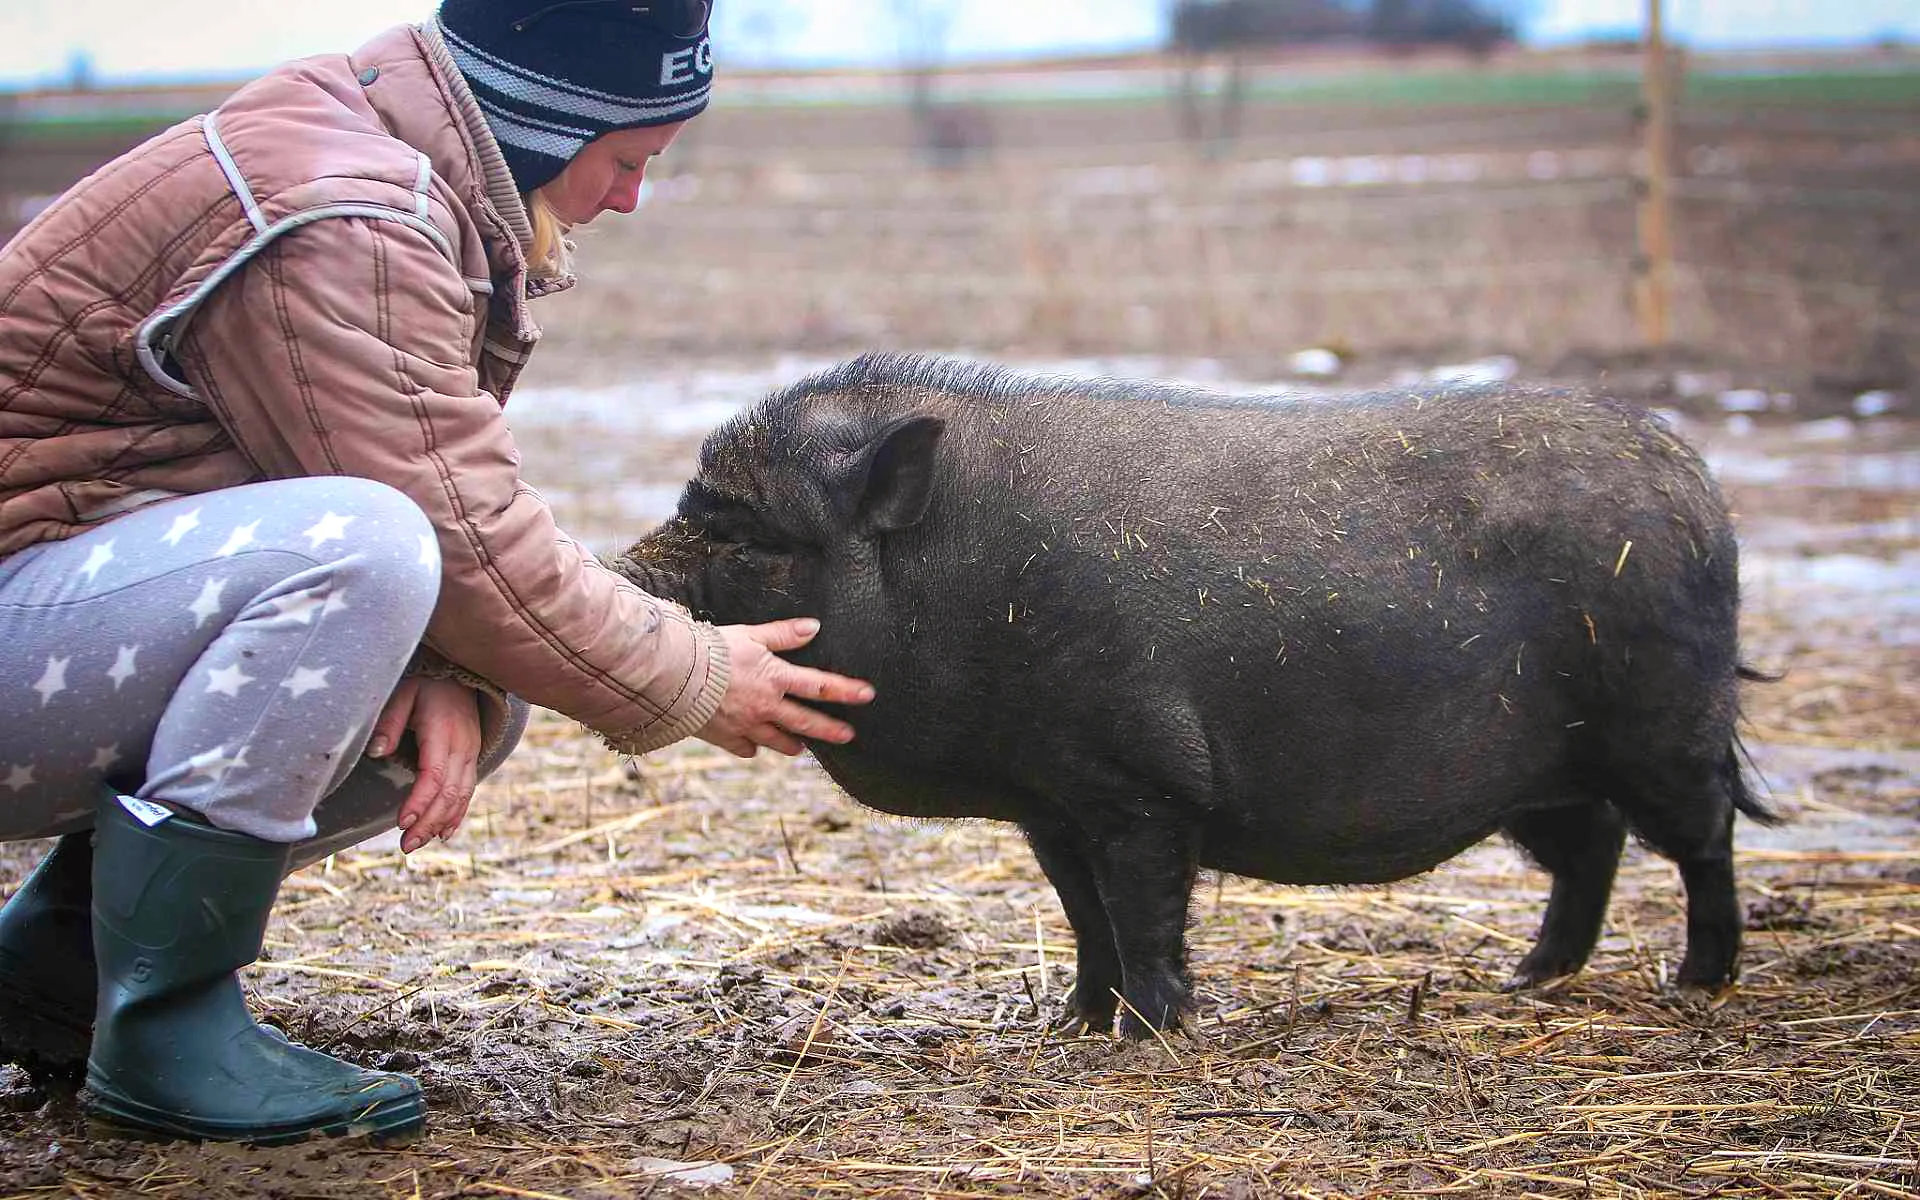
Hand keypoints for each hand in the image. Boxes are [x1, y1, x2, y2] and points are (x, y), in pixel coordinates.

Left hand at [369, 676, 482, 852]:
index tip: (401, 822)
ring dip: (440, 823)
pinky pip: (468, 791)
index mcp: (444, 731)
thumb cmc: (425, 685)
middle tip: (405, 846)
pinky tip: (443, 833)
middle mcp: (463, 746)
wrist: (460, 675)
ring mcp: (471, 754)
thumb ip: (390, 722)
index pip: (434, 774)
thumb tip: (377, 752)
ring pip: (461, 796)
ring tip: (416, 843)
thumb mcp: (402, 694)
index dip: (419, 801)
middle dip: (428, 822)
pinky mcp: (472, 759)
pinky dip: (457, 814)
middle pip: (450, 793)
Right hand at [697, 618, 875, 757]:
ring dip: (792, 744)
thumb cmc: (711, 650)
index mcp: (775, 679)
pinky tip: (754, 746)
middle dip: (830, 731)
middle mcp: (766, 707)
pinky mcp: (726, 738)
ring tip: (800, 747)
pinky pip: (745, 748)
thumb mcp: (751, 635)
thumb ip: (784, 634)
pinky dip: (751, 747)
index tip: (867, 695)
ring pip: (778, 742)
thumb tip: (814, 627)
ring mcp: (747, 726)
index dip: (845, 691)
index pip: (819, 687)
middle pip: (806, 723)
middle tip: (849, 736)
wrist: (674, 677)